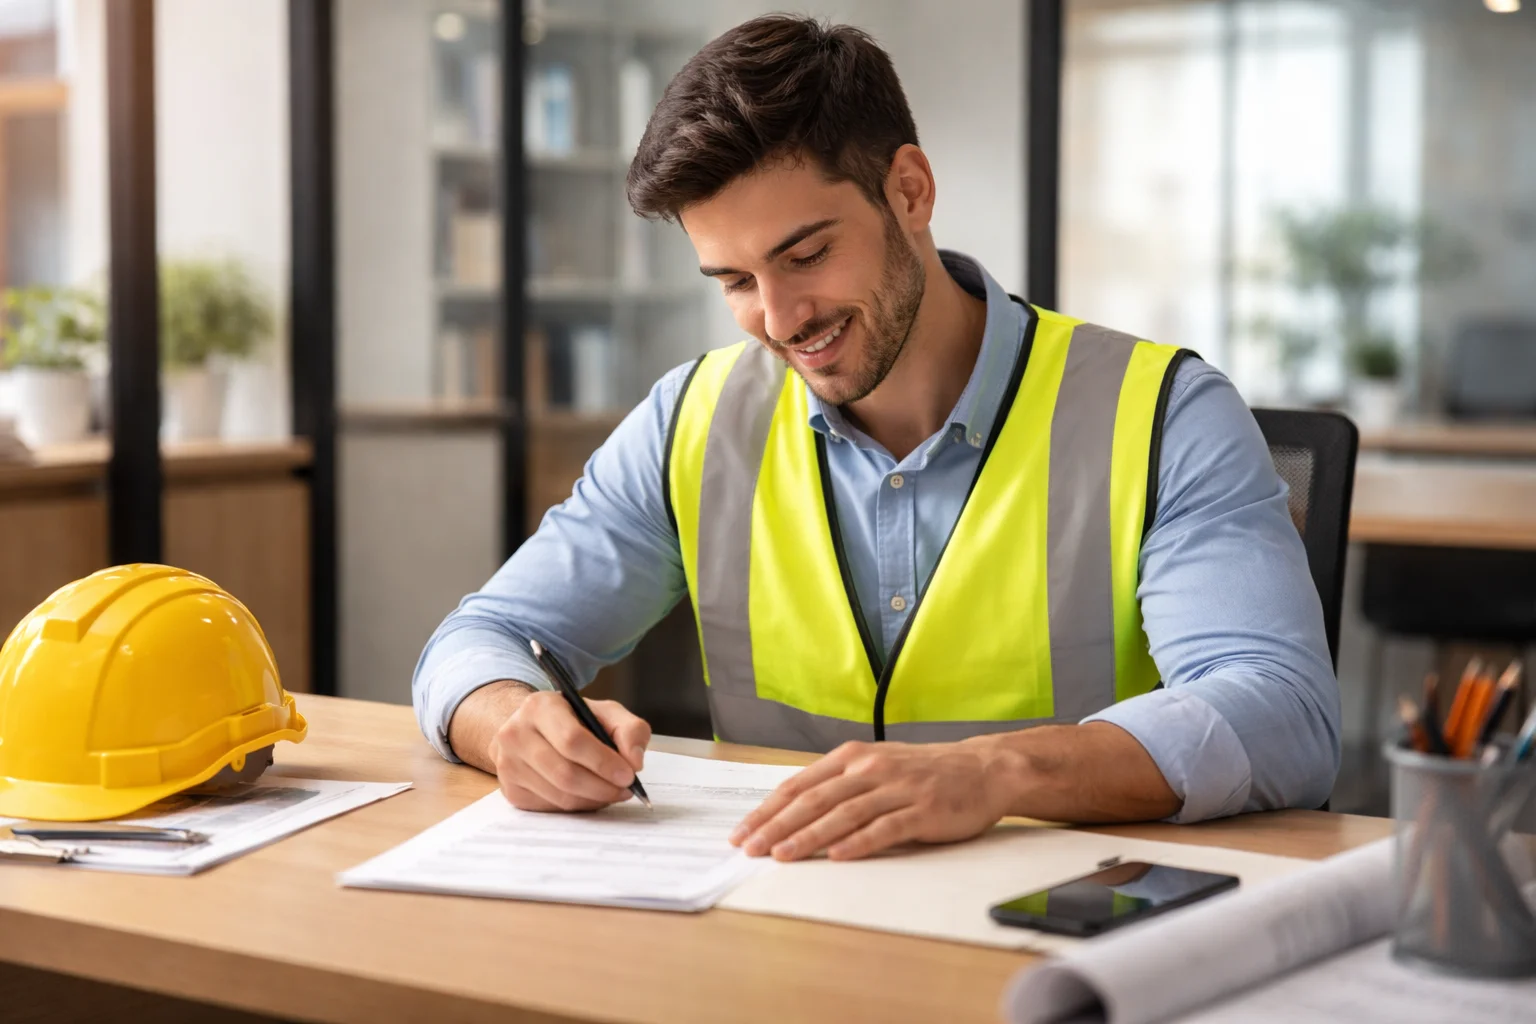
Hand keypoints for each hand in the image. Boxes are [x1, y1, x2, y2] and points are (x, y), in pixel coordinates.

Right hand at [488, 689, 651, 811]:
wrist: (531, 728)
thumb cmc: (573, 720)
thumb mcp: (605, 712)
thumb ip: (630, 730)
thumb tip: (634, 762)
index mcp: (539, 707)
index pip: (572, 740)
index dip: (603, 762)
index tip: (628, 775)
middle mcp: (515, 734)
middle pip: (565, 773)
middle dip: (602, 787)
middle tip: (625, 790)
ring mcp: (508, 765)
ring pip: (559, 795)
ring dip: (593, 799)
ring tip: (611, 791)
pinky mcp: (510, 790)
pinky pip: (551, 808)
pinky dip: (578, 806)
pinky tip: (589, 794)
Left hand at [728, 739, 1015, 861]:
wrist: (982, 768)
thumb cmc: (924, 773)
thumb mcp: (876, 768)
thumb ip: (840, 786)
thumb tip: (793, 814)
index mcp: (852, 758)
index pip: (798, 785)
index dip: (767, 809)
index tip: (743, 831)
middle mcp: (870, 769)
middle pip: (813, 800)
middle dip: (776, 825)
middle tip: (749, 848)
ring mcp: (896, 788)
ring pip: (842, 815)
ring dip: (808, 836)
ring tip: (782, 855)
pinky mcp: (922, 809)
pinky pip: (885, 828)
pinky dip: (859, 842)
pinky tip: (837, 856)